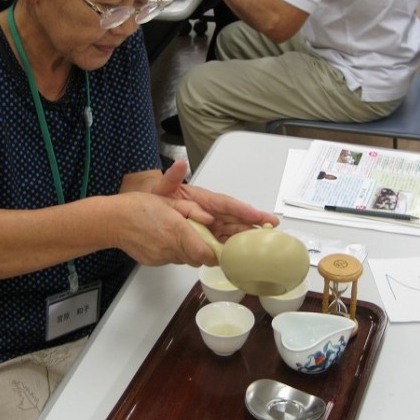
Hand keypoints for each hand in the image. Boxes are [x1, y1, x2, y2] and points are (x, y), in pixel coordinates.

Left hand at [148, 158, 278, 250]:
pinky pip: (221, 242)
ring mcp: (209, 224)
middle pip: (235, 218)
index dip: (242, 210)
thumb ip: (171, 178)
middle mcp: (210, 211)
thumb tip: (179, 164)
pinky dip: (232, 248)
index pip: (226, 204)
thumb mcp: (163, 187)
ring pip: (232, 231)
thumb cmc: (159, 196)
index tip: (257, 215)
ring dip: (246, 236)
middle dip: (253, 222)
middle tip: (271, 227)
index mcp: (204, 199)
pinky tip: (242, 254)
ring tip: (263, 241)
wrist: (149, 210)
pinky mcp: (205, 235)